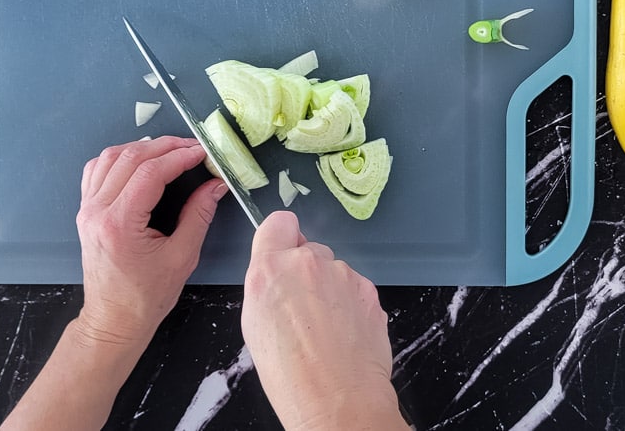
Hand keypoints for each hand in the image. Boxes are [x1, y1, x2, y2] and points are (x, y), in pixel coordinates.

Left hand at [76, 136, 227, 348]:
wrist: (113, 320)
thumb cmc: (146, 297)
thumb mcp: (182, 257)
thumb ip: (199, 215)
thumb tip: (216, 184)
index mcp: (120, 224)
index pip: (150, 173)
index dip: (179, 157)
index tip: (202, 152)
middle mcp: (97, 211)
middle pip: (130, 158)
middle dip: (165, 146)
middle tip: (192, 147)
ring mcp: (87, 209)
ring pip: (110, 158)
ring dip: (142, 148)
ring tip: (170, 150)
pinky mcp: (86, 211)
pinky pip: (97, 170)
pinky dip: (119, 158)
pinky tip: (139, 161)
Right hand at [242, 211, 405, 430]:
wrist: (338, 401)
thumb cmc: (292, 376)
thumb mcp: (255, 324)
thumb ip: (266, 285)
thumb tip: (276, 274)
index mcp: (270, 269)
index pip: (278, 222)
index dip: (280, 238)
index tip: (281, 253)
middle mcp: (307, 264)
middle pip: (308, 249)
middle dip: (305, 271)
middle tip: (301, 308)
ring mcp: (343, 275)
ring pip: (334, 271)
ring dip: (330, 290)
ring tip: (324, 330)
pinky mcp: (369, 291)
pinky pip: (355, 289)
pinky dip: (350, 306)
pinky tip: (344, 335)